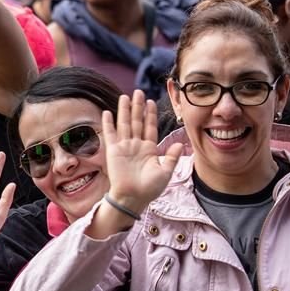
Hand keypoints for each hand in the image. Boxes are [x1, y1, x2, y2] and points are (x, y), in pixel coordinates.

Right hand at [102, 90, 182, 213]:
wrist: (133, 198)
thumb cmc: (150, 189)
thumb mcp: (165, 172)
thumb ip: (172, 157)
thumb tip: (181, 144)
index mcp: (149, 149)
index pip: (150, 127)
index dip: (150, 114)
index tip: (152, 102)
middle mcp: (136, 145)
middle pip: (137, 121)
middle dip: (138, 107)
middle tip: (139, 92)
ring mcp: (124, 147)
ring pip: (125, 124)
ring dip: (125, 110)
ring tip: (125, 96)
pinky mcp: (113, 151)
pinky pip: (110, 134)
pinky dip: (109, 123)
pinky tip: (108, 112)